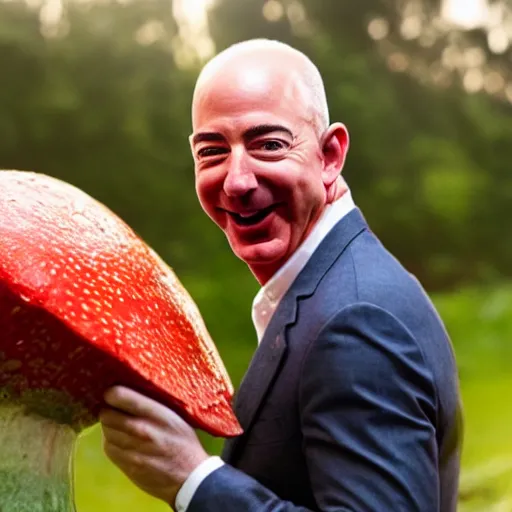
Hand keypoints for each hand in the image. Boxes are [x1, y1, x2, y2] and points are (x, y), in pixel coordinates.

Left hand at [100, 386, 208, 507]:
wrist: (189, 478)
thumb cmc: (185, 442)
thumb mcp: (175, 416)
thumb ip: (152, 405)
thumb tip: (131, 392)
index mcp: (156, 414)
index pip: (121, 397)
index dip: (112, 393)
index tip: (113, 393)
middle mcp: (141, 430)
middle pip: (107, 414)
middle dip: (109, 410)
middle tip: (116, 409)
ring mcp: (132, 450)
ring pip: (105, 431)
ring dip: (110, 426)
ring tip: (120, 425)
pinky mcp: (126, 465)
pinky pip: (108, 448)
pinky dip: (111, 441)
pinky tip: (121, 439)